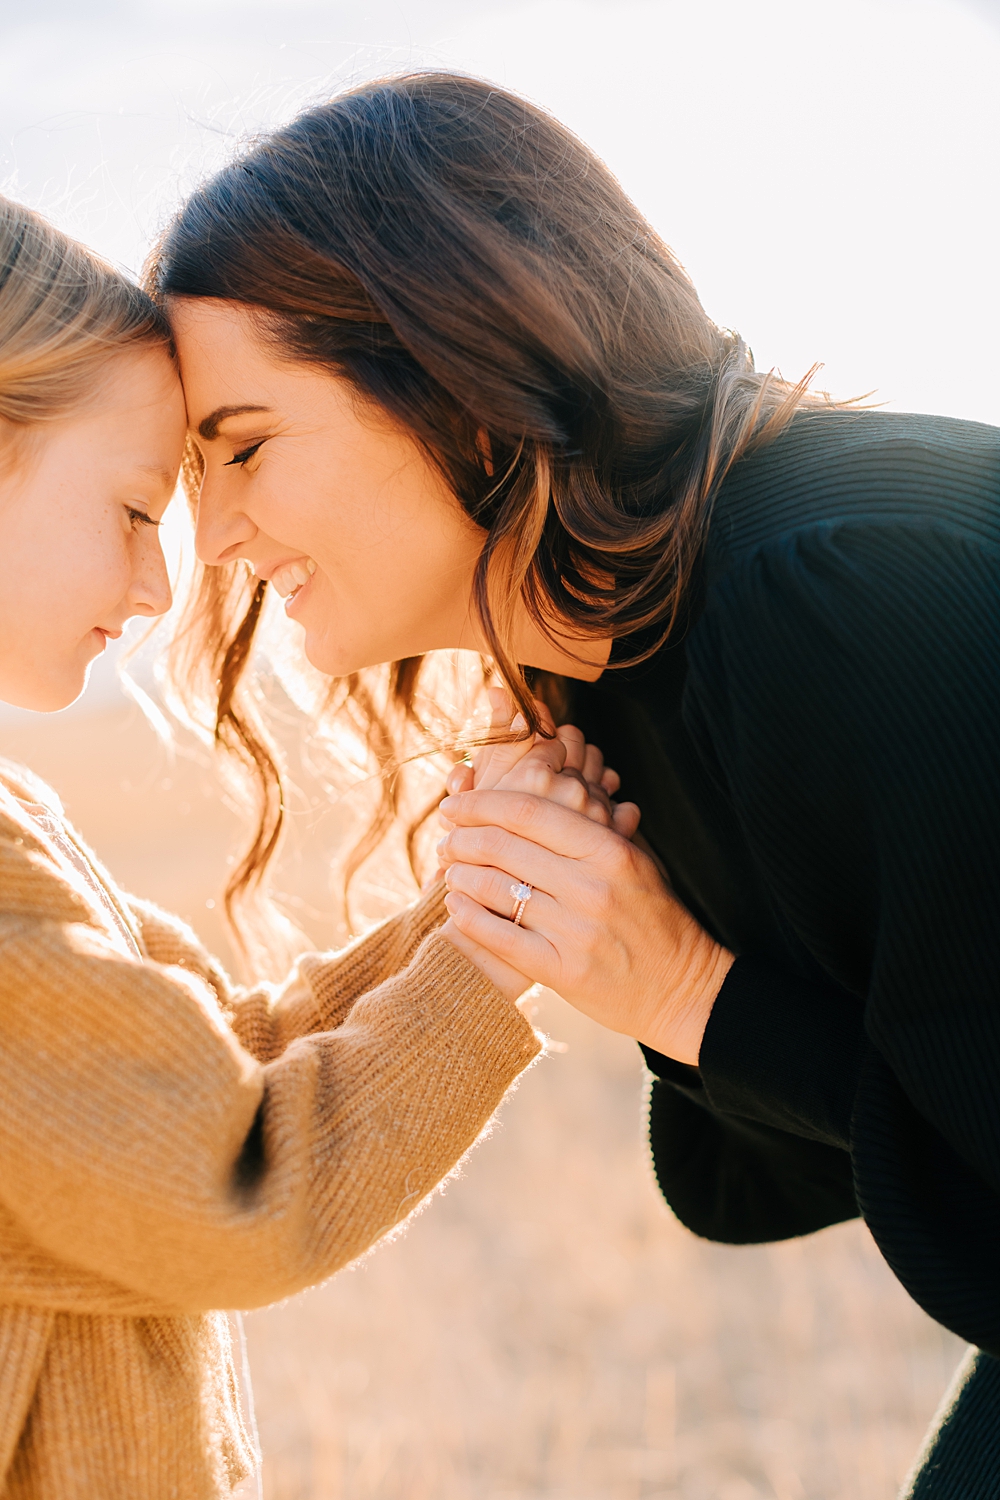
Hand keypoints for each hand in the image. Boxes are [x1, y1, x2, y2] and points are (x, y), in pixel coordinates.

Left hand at [437, 692, 636, 1002]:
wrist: (685, 989)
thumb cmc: (656, 920)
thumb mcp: (637, 862)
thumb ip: (592, 830)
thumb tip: (537, 793)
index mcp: (610, 850)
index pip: (528, 811)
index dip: (480, 803)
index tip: (454, 805)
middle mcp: (592, 886)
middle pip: (503, 846)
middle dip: (460, 839)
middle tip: (444, 841)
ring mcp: (577, 930)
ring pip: (495, 890)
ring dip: (459, 877)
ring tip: (448, 872)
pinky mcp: (563, 971)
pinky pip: (500, 937)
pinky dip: (468, 918)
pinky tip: (455, 908)